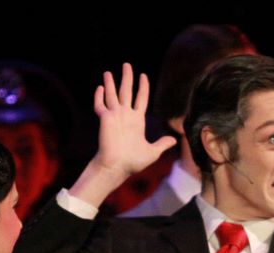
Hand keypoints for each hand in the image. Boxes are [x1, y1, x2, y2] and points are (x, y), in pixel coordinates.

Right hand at [70, 63, 176, 206]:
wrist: (117, 167)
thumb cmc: (133, 162)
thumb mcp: (152, 152)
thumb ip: (162, 144)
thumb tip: (174, 140)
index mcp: (137, 120)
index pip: (141, 98)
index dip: (143, 87)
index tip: (143, 76)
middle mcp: (125, 115)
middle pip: (126, 91)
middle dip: (127, 78)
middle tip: (126, 65)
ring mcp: (114, 116)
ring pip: (112, 95)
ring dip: (110, 83)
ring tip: (108, 72)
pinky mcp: (104, 119)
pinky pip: (100, 105)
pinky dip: (99, 96)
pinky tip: (100, 88)